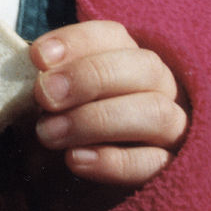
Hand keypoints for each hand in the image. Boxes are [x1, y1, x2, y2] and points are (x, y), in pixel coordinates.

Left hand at [31, 21, 188, 186]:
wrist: (72, 175)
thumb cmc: (60, 121)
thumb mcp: (51, 97)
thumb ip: (49, 82)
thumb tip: (38, 77)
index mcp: (127, 57)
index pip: (113, 35)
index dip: (75, 42)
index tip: (38, 57)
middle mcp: (158, 86)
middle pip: (143, 67)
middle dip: (88, 78)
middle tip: (44, 96)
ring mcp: (173, 128)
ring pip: (155, 113)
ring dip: (96, 121)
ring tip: (49, 133)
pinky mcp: (172, 169)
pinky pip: (154, 163)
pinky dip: (112, 161)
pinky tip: (75, 159)